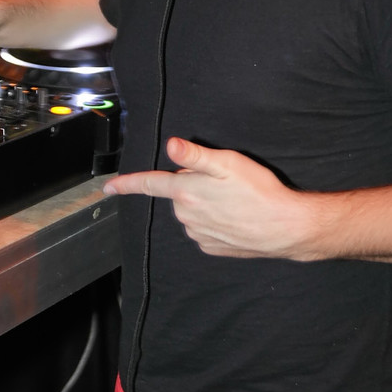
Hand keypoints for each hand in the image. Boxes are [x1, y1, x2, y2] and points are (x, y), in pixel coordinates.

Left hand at [104, 137, 314, 258]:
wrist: (284, 226)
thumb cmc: (258, 190)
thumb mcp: (227, 163)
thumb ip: (195, 155)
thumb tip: (170, 145)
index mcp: (185, 191)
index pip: (149, 184)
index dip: (126, 184)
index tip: (107, 187)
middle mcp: (186, 215)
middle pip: (179, 193)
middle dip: (194, 184)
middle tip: (224, 181)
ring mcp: (198, 234)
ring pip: (193, 211)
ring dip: (206, 203)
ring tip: (235, 199)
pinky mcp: (211, 246)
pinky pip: (205, 228)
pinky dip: (216, 220)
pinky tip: (236, 216)